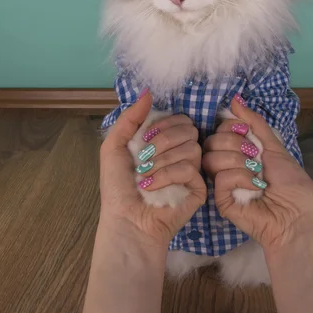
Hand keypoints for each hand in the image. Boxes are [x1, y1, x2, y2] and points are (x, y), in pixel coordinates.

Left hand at [99, 92, 206, 247]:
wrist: (125, 220)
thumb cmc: (118, 186)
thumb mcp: (114, 145)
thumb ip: (130, 117)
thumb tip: (148, 92)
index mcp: (166, 141)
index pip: (180, 118)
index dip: (162, 124)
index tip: (144, 138)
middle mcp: (182, 153)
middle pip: (188, 129)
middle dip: (162, 141)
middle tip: (144, 159)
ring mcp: (193, 171)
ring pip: (191, 147)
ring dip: (161, 161)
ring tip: (146, 176)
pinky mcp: (199, 189)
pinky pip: (190, 169)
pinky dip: (167, 175)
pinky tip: (153, 187)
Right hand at [202, 99, 312, 250]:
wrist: (298, 214)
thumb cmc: (291, 183)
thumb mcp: (274, 146)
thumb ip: (254, 123)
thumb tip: (236, 99)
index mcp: (238, 153)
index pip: (218, 131)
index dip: (230, 127)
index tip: (246, 132)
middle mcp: (227, 167)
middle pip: (210, 142)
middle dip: (234, 144)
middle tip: (254, 155)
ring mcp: (223, 185)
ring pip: (211, 159)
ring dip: (238, 161)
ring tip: (256, 173)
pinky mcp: (221, 201)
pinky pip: (220, 177)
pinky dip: (240, 177)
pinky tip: (255, 186)